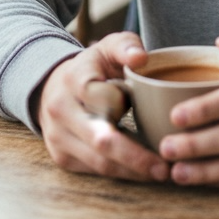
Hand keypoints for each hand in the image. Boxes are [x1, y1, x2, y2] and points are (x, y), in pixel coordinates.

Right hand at [34, 32, 169, 181]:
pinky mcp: (62, 157)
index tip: (152, 110)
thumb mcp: (108, 47)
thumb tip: (141, 58)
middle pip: (101, 140)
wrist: (52, 87)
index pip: (104, 98)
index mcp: (74, 79)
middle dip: (136, 157)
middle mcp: (61, 110)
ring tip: (162, 172)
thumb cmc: (92, 67)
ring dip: (132, 171)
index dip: (127, 105)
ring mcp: (58, 137)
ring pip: (99, 162)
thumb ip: (126, 45)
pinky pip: (94, 170)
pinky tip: (142, 171)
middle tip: (166, 167)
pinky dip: (121, 172)